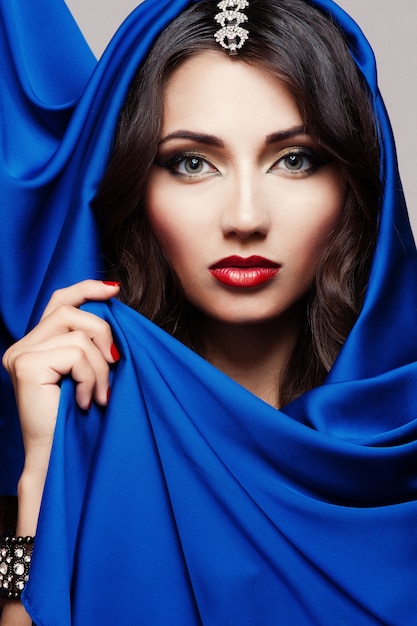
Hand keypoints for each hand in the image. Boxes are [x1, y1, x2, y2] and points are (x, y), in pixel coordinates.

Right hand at [2, 279, 120, 479]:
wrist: (59, 457)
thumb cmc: (77, 418)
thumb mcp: (87, 372)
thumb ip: (90, 342)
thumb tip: (112, 305)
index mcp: (35, 345)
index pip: (59, 302)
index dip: (86, 289)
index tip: (115, 289)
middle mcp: (21, 346)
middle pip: (71, 312)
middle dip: (103, 335)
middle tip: (113, 366)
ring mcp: (20, 355)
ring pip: (79, 334)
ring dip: (100, 366)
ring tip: (100, 394)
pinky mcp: (27, 366)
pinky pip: (77, 354)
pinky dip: (92, 378)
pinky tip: (86, 401)